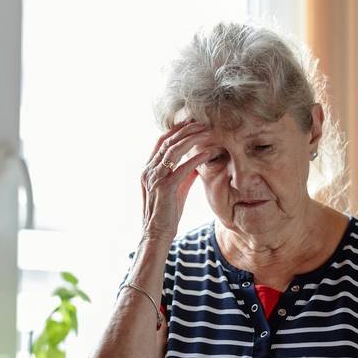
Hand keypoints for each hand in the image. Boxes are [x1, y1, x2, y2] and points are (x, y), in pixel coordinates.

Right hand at [141, 121, 217, 241]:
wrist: (157, 234)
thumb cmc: (167, 214)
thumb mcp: (177, 189)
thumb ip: (184, 174)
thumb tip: (197, 163)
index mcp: (148, 170)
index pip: (161, 142)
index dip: (176, 130)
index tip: (192, 123)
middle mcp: (148, 171)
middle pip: (167, 141)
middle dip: (186, 130)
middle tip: (203, 123)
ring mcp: (155, 178)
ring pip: (173, 150)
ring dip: (192, 139)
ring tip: (207, 133)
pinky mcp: (165, 188)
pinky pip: (182, 167)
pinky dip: (196, 158)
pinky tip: (208, 153)